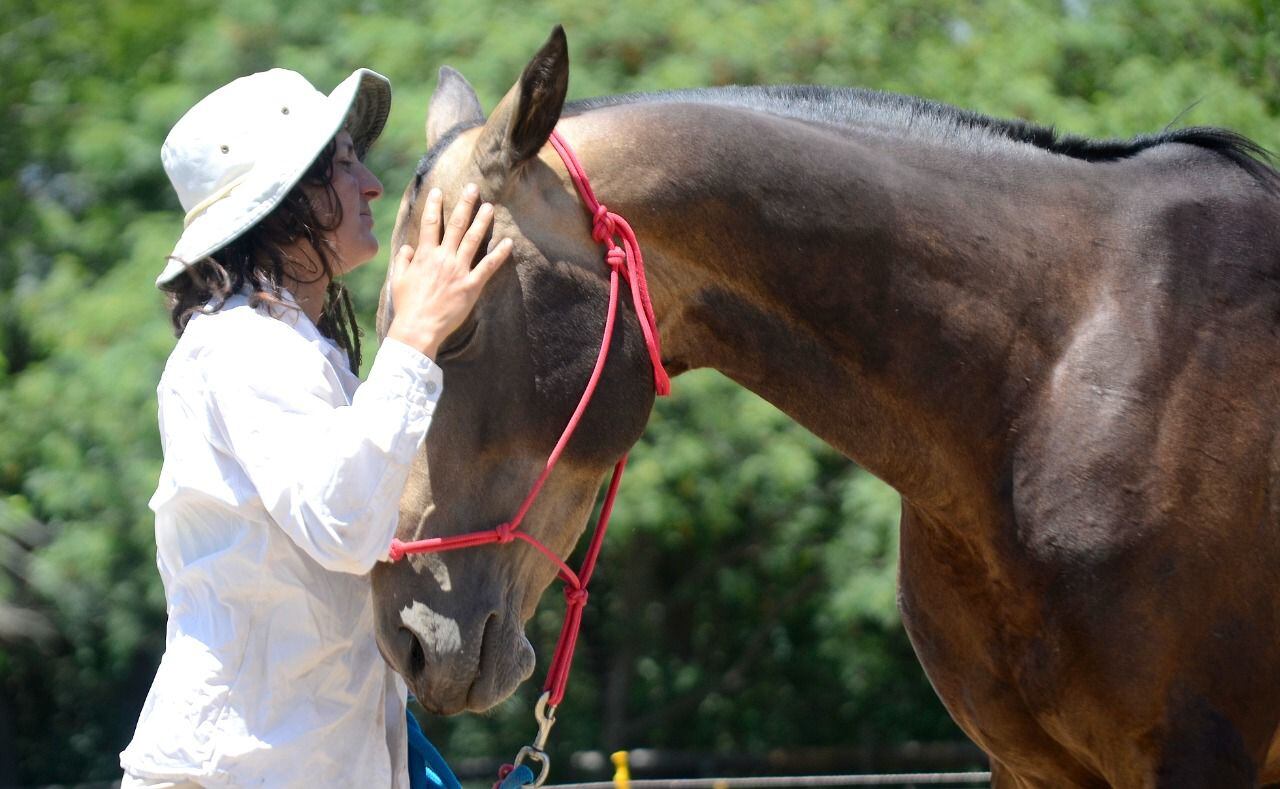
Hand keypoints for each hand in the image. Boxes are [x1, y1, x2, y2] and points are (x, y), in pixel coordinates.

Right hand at [386, 183, 512, 358]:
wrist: (417, 327)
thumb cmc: (407, 305)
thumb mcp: (399, 279)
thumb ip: (403, 260)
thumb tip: (407, 247)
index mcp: (424, 255)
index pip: (430, 224)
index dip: (435, 205)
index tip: (438, 191)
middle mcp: (443, 258)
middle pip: (456, 225)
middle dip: (464, 204)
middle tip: (473, 187)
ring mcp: (458, 270)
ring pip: (473, 240)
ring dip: (482, 221)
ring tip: (490, 207)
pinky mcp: (471, 286)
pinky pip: (488, 266)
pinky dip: (499, 254)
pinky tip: (508, 242)